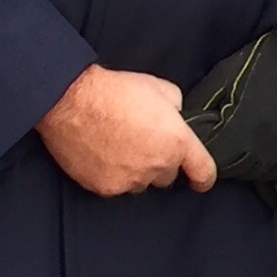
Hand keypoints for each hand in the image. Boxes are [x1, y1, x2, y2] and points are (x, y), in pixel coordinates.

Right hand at [34, 64, 217, 197]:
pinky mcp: (106, 188)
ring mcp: (130, 180)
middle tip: (141, 141)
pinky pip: (116, 186)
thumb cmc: (116, 91)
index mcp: (177, 142)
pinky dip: (113, 175)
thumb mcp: (161, 89)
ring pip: (140, 183)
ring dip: (136, 170)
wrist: (72, 102)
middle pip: (167, 176)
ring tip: (118, 145)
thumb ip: (177, 109)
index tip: (201, 181)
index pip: (203, 171)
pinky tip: (102, 154)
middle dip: (159, 162)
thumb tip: (176, 119)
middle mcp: (157, 165)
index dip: (204, 178)